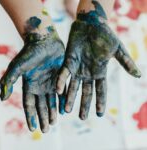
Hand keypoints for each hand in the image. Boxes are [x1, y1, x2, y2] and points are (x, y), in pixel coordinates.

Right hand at [0, 28, 65, 132]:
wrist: (44, 40)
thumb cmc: (30, 52)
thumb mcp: (17, 67)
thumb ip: (9, 81)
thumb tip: (1, 98)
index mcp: (30, 85)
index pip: (29, 105)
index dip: (31, 116)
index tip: (34, 128)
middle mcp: (41, 86)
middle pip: (41, 105)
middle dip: (43, 117)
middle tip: (47, 129)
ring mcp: (51, 82)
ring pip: (52, 101)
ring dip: (53, 112)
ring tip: (55, 122)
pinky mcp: (61, 77)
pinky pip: (62, 92)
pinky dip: (63, 101)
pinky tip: (65, 110)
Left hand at [57, 1, 140, 119]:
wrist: (91, 24)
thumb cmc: (105, 35)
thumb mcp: (117, 49)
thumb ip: (125, 62)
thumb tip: (138, 75)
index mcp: (99, 72)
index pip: (101, 90)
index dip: (100, 101)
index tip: (99, 114)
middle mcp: (88, 73)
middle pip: (86, 92)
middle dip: (83, 104)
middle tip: (81, 117)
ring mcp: (77, 69)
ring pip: (73, 86)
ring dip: (70, 98)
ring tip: (66, 110)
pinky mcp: (68, 62)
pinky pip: (63, 74)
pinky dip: (61, 82)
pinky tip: (59, 91)